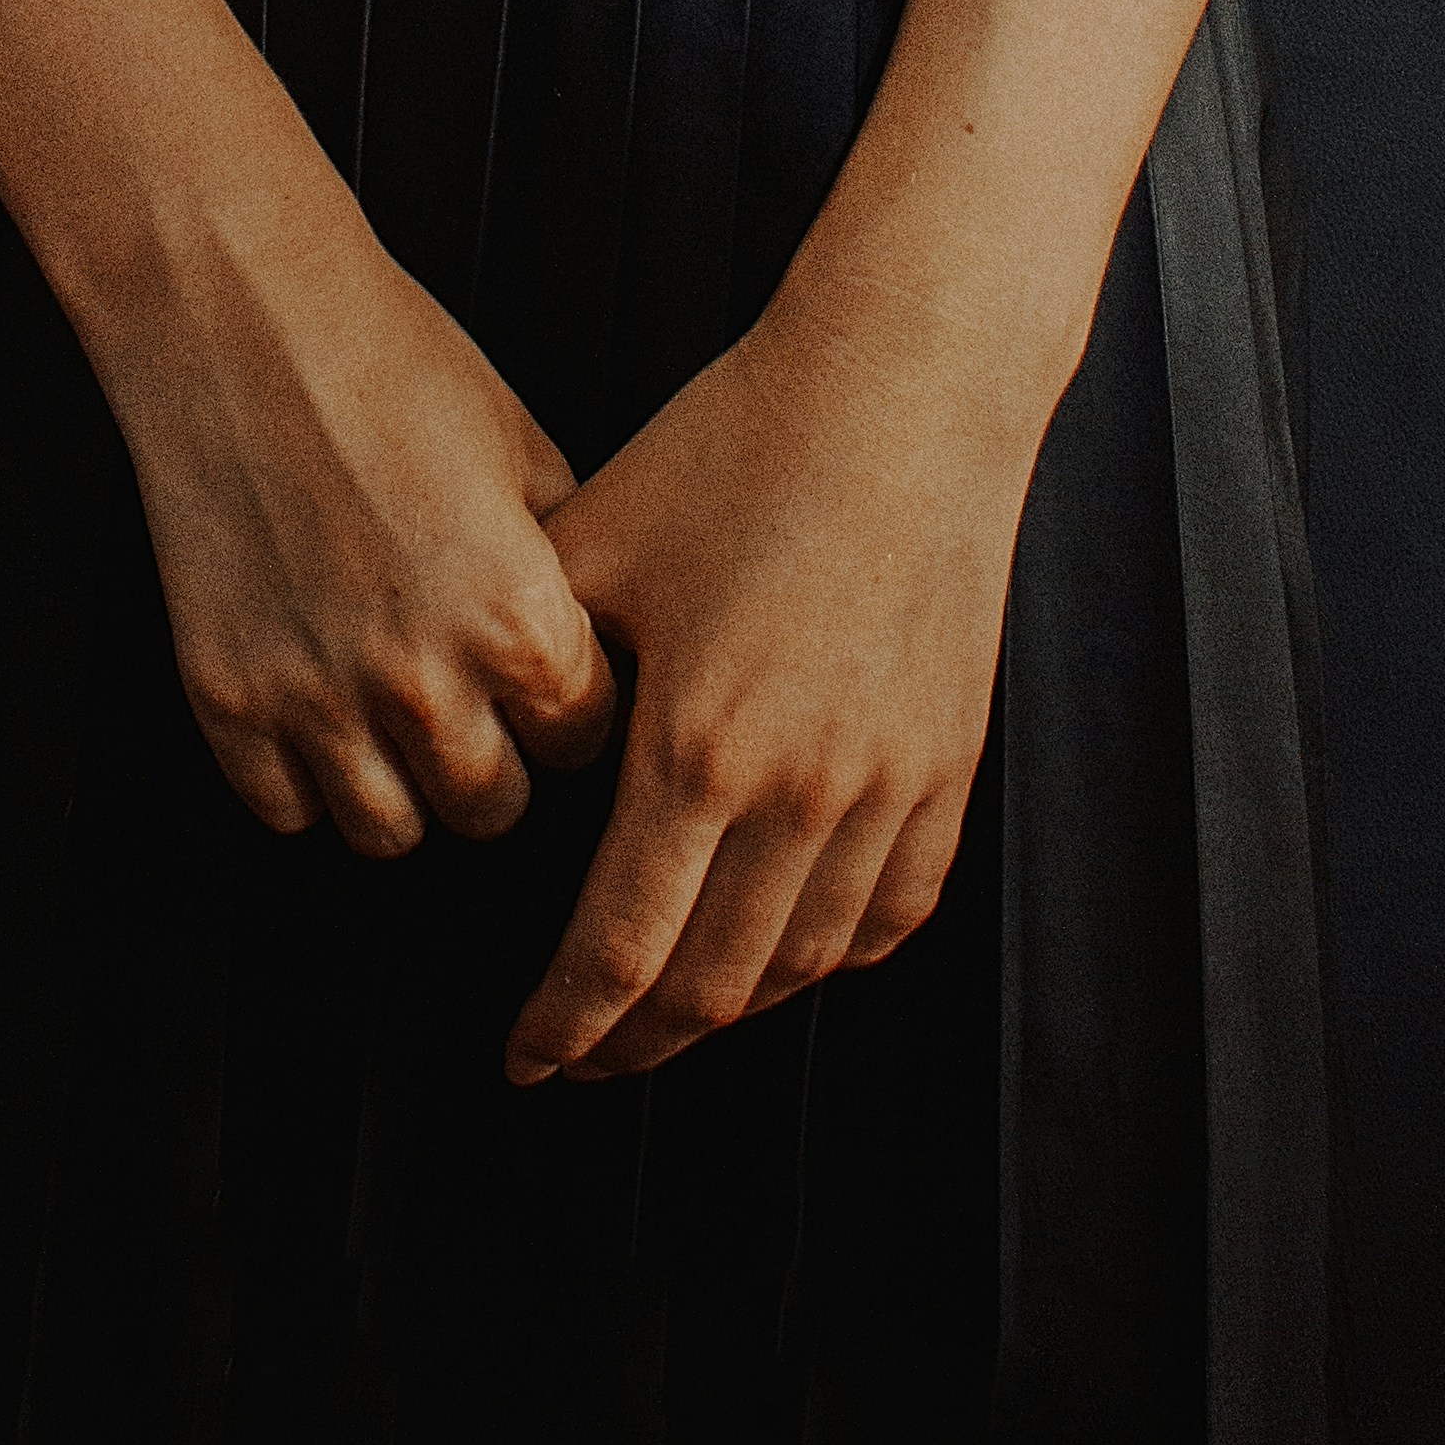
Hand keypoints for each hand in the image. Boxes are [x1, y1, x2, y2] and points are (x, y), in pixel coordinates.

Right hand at [100, 179, 620, 857]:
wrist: (244, 317)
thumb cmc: (388, 358)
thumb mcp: (524, 446)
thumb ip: (565, 564)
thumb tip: (595, 640)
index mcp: (516, 616)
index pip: (583, 745)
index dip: (572, 709)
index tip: (551, 684)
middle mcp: (420, 677)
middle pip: (492, 810)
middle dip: (499, 765)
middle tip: (480, 711)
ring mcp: (314, 696)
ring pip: (390, 834)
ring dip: (407, 789)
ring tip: (404, 726)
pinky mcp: (227, 697)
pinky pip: (286, 808)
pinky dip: (309, 777)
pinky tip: (325, 712)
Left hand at [506, 310, 1032, 1081]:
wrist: (905, 387)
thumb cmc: (742, 445)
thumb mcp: (602, 542)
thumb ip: (546, 663)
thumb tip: (496, 733)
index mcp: (696, 747)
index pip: (617, 950)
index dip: (565, 1025)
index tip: (525, 1057)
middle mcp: (801, 792)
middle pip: (709, 987)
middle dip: (631, 1043)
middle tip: (582, 1056)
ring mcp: (889, 785)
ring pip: (803, 964)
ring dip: (728, 1010)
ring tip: (670, 1012)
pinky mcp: (948, 761)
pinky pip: (893, 911)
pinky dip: (832, 956)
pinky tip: (788, 951)